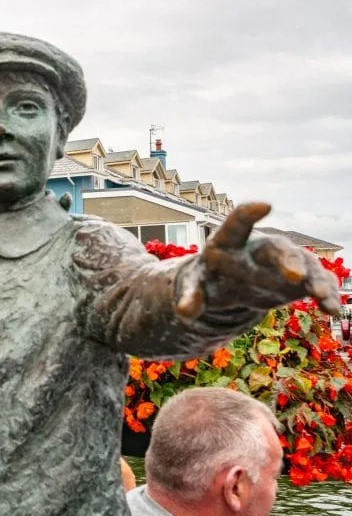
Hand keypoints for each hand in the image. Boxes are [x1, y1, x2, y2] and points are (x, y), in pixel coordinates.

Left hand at [177, 202, 341, 317]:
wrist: (230, 283)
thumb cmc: (210, 278)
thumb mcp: (195, 286)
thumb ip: (190, 295)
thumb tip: (184, 311)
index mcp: (229, 243)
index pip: (237, 224)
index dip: (248, 213)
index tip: (264, 204)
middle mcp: (261, 247)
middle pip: (277, 247)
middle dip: (287, 259)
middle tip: (294, 276)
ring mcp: (283, 261)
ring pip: (304, 264)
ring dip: (314, 279)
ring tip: (319, 296)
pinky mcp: (300, 278)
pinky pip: (317, 282)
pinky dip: (326, 294)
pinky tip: (331, 309)